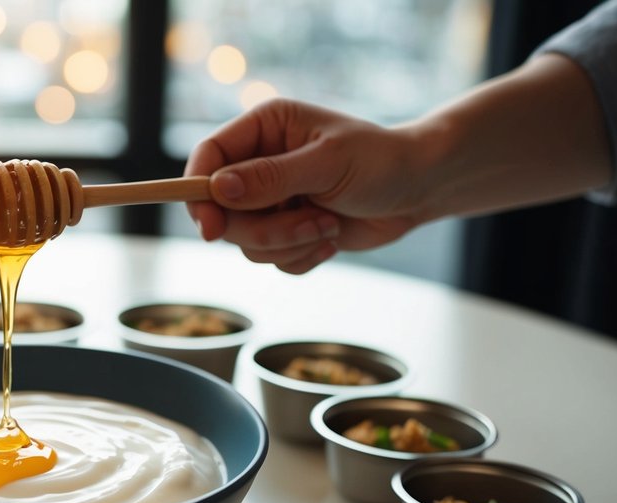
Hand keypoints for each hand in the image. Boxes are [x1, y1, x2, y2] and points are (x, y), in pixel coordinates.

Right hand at [185, 99, 423, 274]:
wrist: (417, 191)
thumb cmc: (381, 162)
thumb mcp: (327, 164)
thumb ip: (270, 177)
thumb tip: (218, 189)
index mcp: (263, 128)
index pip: (208, 157)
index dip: (199, 194)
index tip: (210, 228)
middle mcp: (258, 162)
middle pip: (221, 210)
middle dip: (263, 229)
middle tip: (306, 224)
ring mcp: (269, 200)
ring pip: (244, 241)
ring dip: (288, 243)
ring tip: (328, 226)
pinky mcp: (283, 231)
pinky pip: (269, 259)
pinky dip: (300, 257)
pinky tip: (330, 238)